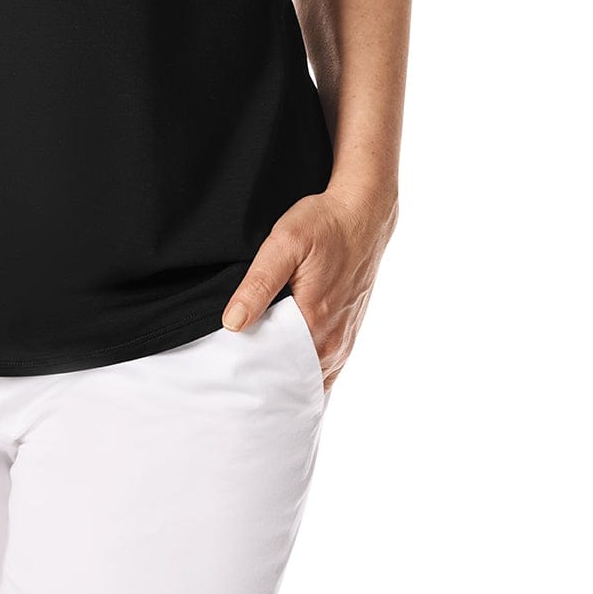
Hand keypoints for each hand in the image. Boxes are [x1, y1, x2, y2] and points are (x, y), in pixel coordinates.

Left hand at [220, 180, 397, 393]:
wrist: (363, 213)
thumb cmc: (324, 224)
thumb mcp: (284, 243)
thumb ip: (259, 284)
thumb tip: (233, 323)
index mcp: (315, 324)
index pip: (275, 372)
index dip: (250, 374)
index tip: (229, 368)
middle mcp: (333, 342)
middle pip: (292, 379)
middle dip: (266, 380)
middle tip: (237, 371)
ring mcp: (343, 341)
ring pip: (309, 376)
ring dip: (285, 375)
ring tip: (256, 366)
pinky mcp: (348, 333)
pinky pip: (324, 367)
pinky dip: (304, 369)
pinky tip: (283, 357)